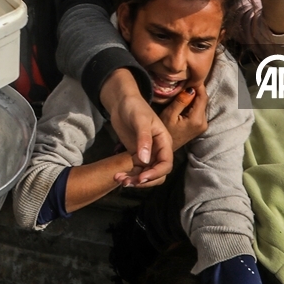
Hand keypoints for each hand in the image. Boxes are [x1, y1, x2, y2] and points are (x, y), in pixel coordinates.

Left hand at [101, 68, 172, 185]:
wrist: (121, 102)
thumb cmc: (134, 107)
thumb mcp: (140, 121)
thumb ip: (144, 140)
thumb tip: (146, 161)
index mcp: (164, 142)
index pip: (166, 164)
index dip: (156, 173)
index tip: (141, 178)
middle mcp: (158, 150)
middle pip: (157, 174)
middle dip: (144, 180)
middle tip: (127, 182)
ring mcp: (147, 154)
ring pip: (146, 175)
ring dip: (135, 180)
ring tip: (119, 179)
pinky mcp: (136, 155)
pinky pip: (136, 171)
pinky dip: (129, 176)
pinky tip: (117, 175)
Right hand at [160, 83, 208, 151]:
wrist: (165, 147)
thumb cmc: (164, 131)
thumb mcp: (170, 115)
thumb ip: (181, 101)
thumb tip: (191, 89)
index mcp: (197, 119)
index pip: (203, 97)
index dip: (199, 85)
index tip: (191, 77)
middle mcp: (204, 122)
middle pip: (203, 100)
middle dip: (197, 90)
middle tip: (187, 81)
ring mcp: (203, 125)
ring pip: (202, 104)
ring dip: (195, 96)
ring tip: (184, 89)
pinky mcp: (200, 126)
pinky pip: (199, 110)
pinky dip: (194, 103)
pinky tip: (185, 100)